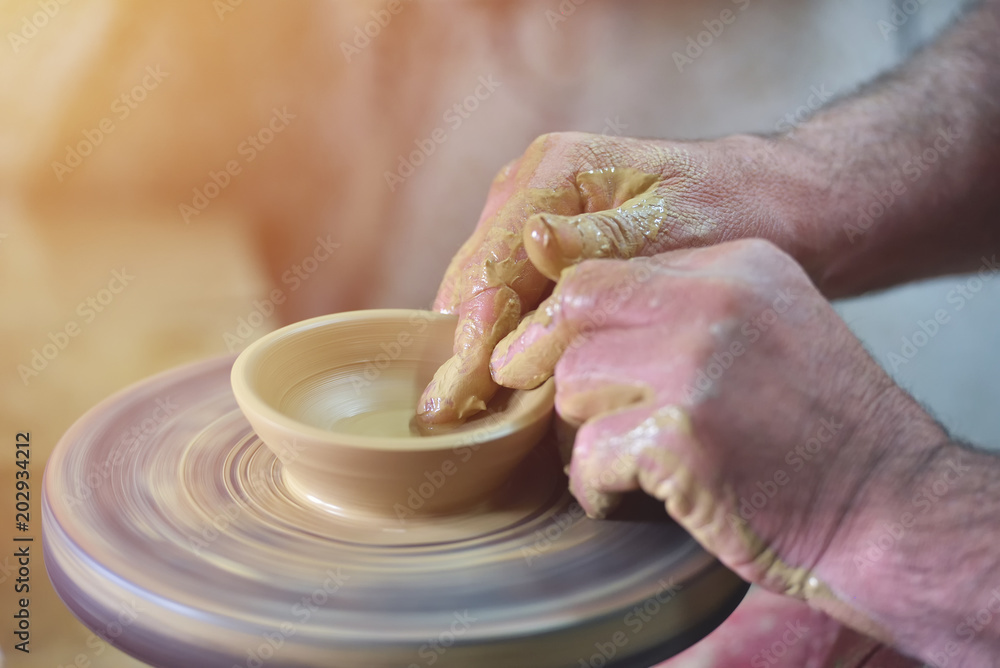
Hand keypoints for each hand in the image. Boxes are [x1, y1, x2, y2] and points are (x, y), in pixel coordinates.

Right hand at [417, 131, 808, 424]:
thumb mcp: (677, 228)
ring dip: (475, 342)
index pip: (491, 267)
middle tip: (446, 414)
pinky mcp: (544, 240)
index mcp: (554, 172)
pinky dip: (501, 332)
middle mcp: (530, 186)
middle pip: (473, 278)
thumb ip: (602, 242)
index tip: (454, 396)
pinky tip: (499, 376)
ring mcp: (532, 211)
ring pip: (481, 287)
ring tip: (463, 406)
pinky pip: (507, 290)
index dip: (469, 336)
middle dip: (460, 344)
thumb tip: (535, 244)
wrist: (766, 202)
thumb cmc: (731, 215)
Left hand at [490, 239, 946, 641]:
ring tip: (624, 458)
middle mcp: (714, 303)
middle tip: (574, 409)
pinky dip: (595, 484)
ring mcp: (696, 367)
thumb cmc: (822, 427)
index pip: (605, 270)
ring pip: (573, 382)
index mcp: (734, 267)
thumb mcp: (768, 327)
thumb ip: (686, 308)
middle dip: (562, 367)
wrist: (889, 504)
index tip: (553, 354)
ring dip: (584, 429)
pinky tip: (625, 495)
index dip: (568, 320)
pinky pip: (586, 454)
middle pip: (575, 314)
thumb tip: (576, 319)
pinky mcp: (679, 438)